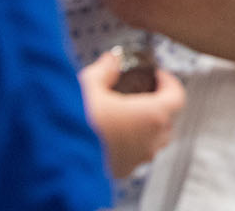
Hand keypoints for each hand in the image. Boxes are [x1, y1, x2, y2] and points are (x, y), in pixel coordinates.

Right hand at [78, 50, 186, 177]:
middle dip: (158, 105)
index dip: (170, 83)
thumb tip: (111, 61)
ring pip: (154, 142)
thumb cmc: (77, 120)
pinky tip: (112, 134)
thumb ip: (106, 69)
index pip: (177, 97)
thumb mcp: (90, 83)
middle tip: (141, 93)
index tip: (157, 76)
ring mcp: (138, 159)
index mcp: (151, 115)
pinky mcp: (122, 172)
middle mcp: (150, 141)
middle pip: (168, 120)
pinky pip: (136, 157)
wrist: (56, 155)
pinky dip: (131, 145)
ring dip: (146, 127)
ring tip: (126, 114)